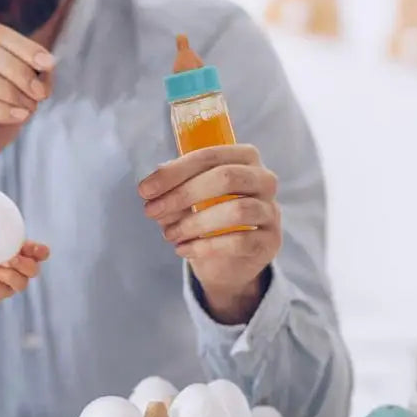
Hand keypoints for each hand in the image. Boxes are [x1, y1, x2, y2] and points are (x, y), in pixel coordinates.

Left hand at [0, 241, 49, 303]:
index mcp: (23, 251)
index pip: (41, 253)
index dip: (40, 251)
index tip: (32, 247)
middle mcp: (20, 268)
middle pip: (34, 269)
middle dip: (24, 264)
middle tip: (11, 258)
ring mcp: (11, 282)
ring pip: (21, 282)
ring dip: (8, 274)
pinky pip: (0, 288)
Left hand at [139, 145, 281, 323]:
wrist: (229, 261)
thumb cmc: (208, 216)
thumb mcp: (188, 198)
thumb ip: (174, 188)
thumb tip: (151, 187)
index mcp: (243, 157)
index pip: (209, 156)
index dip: (175, 171)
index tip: (145, 189)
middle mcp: (264, 179)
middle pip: (226, 178)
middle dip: (183, 194)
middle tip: (152, 211)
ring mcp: (271, 210)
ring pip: (236, 211)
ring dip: (195, 223)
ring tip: (169, 234)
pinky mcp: (271, 241)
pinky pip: (241, 241)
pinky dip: (206, 246)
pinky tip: (184, 249)